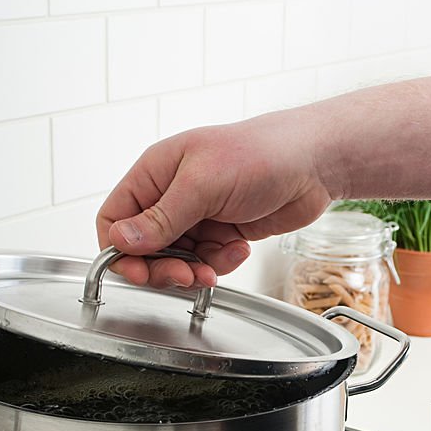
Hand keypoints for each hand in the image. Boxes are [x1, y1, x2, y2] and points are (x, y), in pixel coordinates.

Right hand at [97, 109, 336, 288]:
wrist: (314, 163)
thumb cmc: (261, 154)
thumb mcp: (203, 185)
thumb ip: (161, 217)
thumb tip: (121, 240)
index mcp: (156, 174)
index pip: (115, 219)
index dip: (120, 250)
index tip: (138, 272)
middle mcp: (172, 195)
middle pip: (144, 248)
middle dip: (162, 268)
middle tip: (184, 276)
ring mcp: (198, 215)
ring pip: (177, 259)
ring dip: (195, 269)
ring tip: (216, 266)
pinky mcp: (222, 231)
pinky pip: (207, 261)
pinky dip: (220, 262)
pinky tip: (239, 248)